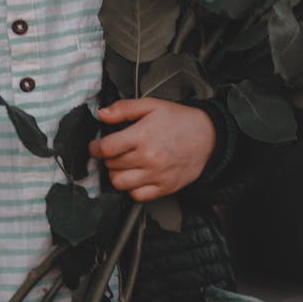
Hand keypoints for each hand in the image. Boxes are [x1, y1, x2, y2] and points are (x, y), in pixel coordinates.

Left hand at [88, 98, 215, 200]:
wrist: (208, 136)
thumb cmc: (179, 120)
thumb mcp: (151, 105)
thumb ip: (124, 109)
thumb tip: (102, 114)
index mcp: (143, 136)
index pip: (106, 148)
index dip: (95, 148)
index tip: (94, 147)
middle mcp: (149, 158)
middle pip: (111, 165)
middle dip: (107, 158)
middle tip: (113, 152)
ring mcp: (157, 175)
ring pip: (120, 183)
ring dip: (116, 174)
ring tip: (122, 164)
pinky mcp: (165, 187)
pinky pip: (137, 196)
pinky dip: (132, 188)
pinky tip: (135, 176)